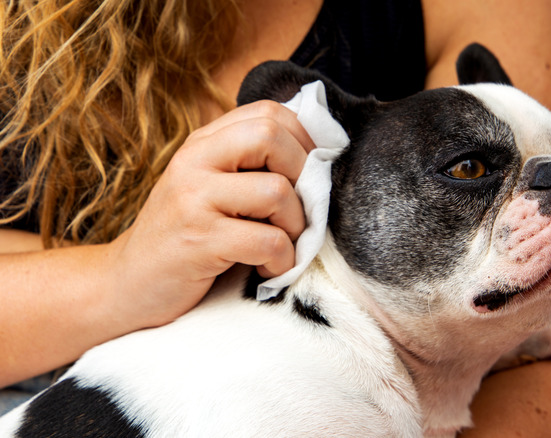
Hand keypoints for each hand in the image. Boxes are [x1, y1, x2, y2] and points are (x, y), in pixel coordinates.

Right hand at [107, 100, 314, 328]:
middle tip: (300, 212)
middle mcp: (194, 161)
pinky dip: (282, 261)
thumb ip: (250, 165)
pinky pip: (268, 241)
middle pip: (272, 137)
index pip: (268, 112)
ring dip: (295, 226)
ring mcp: (192, 199)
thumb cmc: (186, 236)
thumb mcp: (211, 187)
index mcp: (203, 143)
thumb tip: (320, 154)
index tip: (312, 174)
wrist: (128, 284)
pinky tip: (269, 270)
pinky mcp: (198, 240)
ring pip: (276, 191)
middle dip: (304, 177)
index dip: (305, 139)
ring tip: (282, 246)